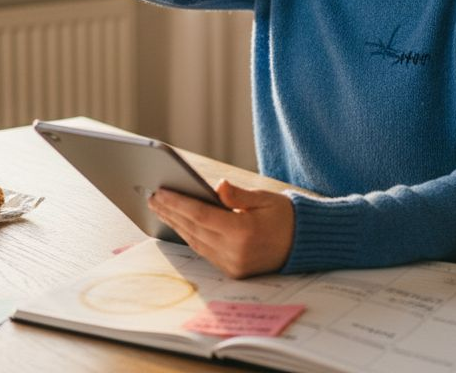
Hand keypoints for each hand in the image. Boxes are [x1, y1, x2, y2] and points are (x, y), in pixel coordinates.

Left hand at [148, 179, 293, 278]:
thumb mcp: (266, 199)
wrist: (304, 245)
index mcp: (243, 233)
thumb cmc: (285, 217)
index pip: (201, 216)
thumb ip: (238, 195)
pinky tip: (178, 223)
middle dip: (171, 212)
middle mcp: (235, 252)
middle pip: (193, 229)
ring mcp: (233, 265)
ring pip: (195, 242)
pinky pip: (204, 251)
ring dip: (176, 224)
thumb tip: (217, 186)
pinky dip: (189, 235)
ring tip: (160, 208)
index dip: (178, 203)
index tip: (160, 192)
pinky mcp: (232, 270)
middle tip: (152, 196)